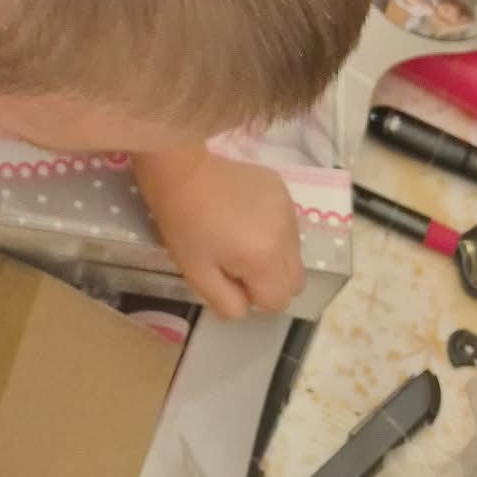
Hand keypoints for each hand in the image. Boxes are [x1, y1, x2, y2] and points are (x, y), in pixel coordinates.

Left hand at [133, 148, 303, 318]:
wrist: (182, 170)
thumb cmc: (184, 224)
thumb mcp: (198, 275)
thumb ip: (229, 303)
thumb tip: (247, 306)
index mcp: (265, 260)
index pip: (278, 301)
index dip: (254, 296)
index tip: (230, 277)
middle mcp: (286, 236)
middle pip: (294, 280)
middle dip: (271, 281)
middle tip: (237, 262)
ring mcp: (289, 210)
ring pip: (294, 253)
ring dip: (273, 255)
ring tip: (240, 236)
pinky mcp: (284, 191)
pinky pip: (288, 225)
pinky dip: (273, 230)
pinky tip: (245, 216)